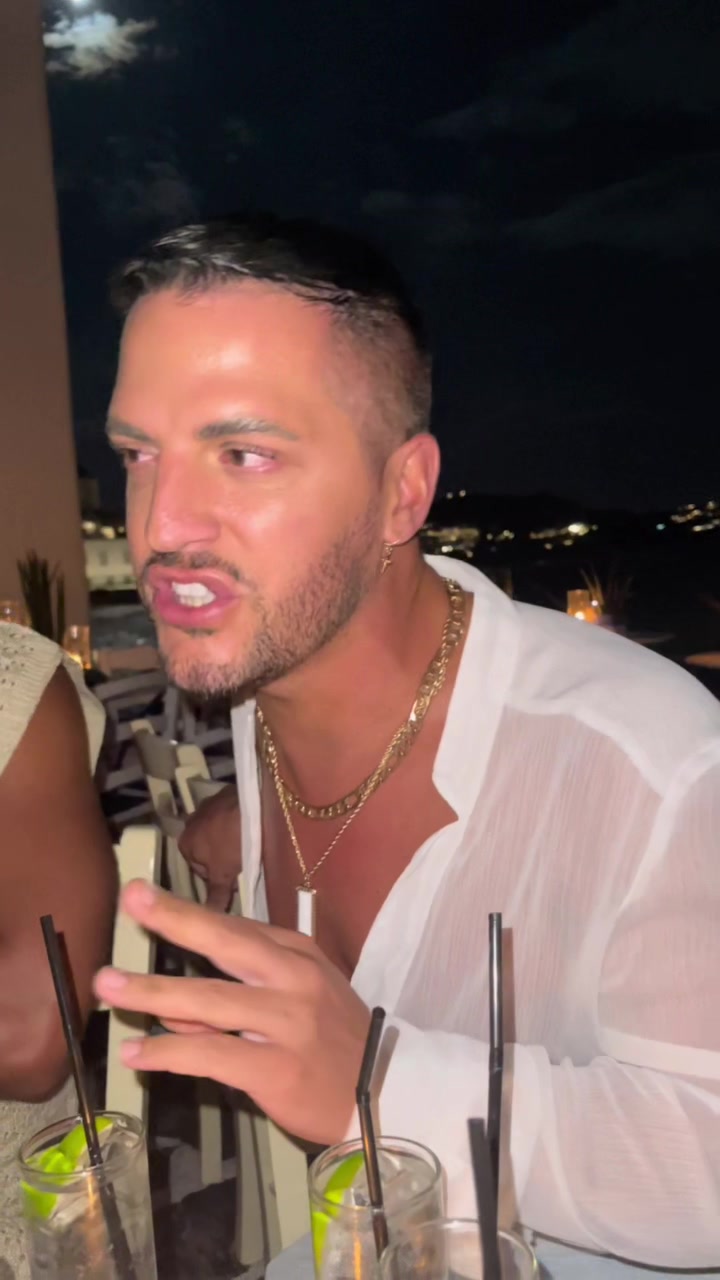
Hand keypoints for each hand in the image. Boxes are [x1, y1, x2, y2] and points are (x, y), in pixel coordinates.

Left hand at [94, 882, 370, 1144]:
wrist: (387, 1091)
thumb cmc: (337, 1042)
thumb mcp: (299, 1001)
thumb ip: (238, 996)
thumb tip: (171, 1003)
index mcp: (298, 955)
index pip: (234, 928)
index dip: (186, 911)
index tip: (142, 895)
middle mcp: (293, 979)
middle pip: (225, 943)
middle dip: (175, 919)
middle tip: (130, 901)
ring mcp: (287, 1022)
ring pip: (210, 999)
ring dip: (154, 990)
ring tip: (109, 984)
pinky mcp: (278, 1068)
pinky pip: (214, 1055)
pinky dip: (171, 1052)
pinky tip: (138, 1053)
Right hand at [178, 784, 240, 910]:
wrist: (253, 804)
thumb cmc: (233, 842)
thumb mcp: (224, 874)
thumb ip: (215, 895)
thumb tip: (209, 916)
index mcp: (185, 843)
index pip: (199, 870)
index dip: (217, 878)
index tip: (234, 879)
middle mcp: (190, 822)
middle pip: (206, 849)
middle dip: (222, 857)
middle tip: (243, 864)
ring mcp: (206, 805)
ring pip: (218, 830)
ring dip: (229, 838)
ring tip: (249, 845)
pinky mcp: (224, 793)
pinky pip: (229, 814)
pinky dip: (237, 821)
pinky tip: (252, 827)